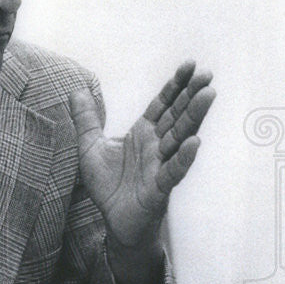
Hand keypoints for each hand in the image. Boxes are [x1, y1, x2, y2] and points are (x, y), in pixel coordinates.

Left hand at [70, 61, 214, 247]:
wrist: (113, 219)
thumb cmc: (108, 184)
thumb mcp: (90, 147)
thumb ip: (86, 119)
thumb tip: (76, 90)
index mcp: (143, 133)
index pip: (162, 104)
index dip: (175, 85)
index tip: (190, 64)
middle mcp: (156, 146)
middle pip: (176, 115)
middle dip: (191, 94)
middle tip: (207, 74)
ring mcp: (160, 165)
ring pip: (180, 137)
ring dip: (194, 116)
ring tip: (208, 95)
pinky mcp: (159, 187)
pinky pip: (173, 170)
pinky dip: (184, 157)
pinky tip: (195, 143)